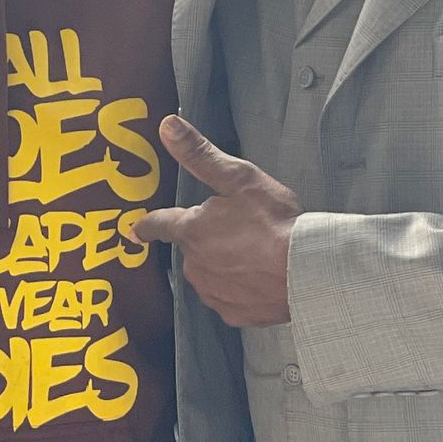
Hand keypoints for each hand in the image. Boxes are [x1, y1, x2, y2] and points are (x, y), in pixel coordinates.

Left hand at [133, 117, 298, 325]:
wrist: (306, 270)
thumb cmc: (276, 223)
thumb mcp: (239, 179)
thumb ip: (201, 155)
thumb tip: (168, 127)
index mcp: (192, 231)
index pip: (158, 225)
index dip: (147, 226)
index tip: (136, 230)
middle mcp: (195, 264)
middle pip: (192, 249)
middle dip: (209, 240)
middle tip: (242, 232)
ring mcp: (213, 291)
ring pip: (210, 274)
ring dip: (225, 265)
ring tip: (256, 255)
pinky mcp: (233, 313)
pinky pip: (229, 298)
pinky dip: (242, 289)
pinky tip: (262, 279)